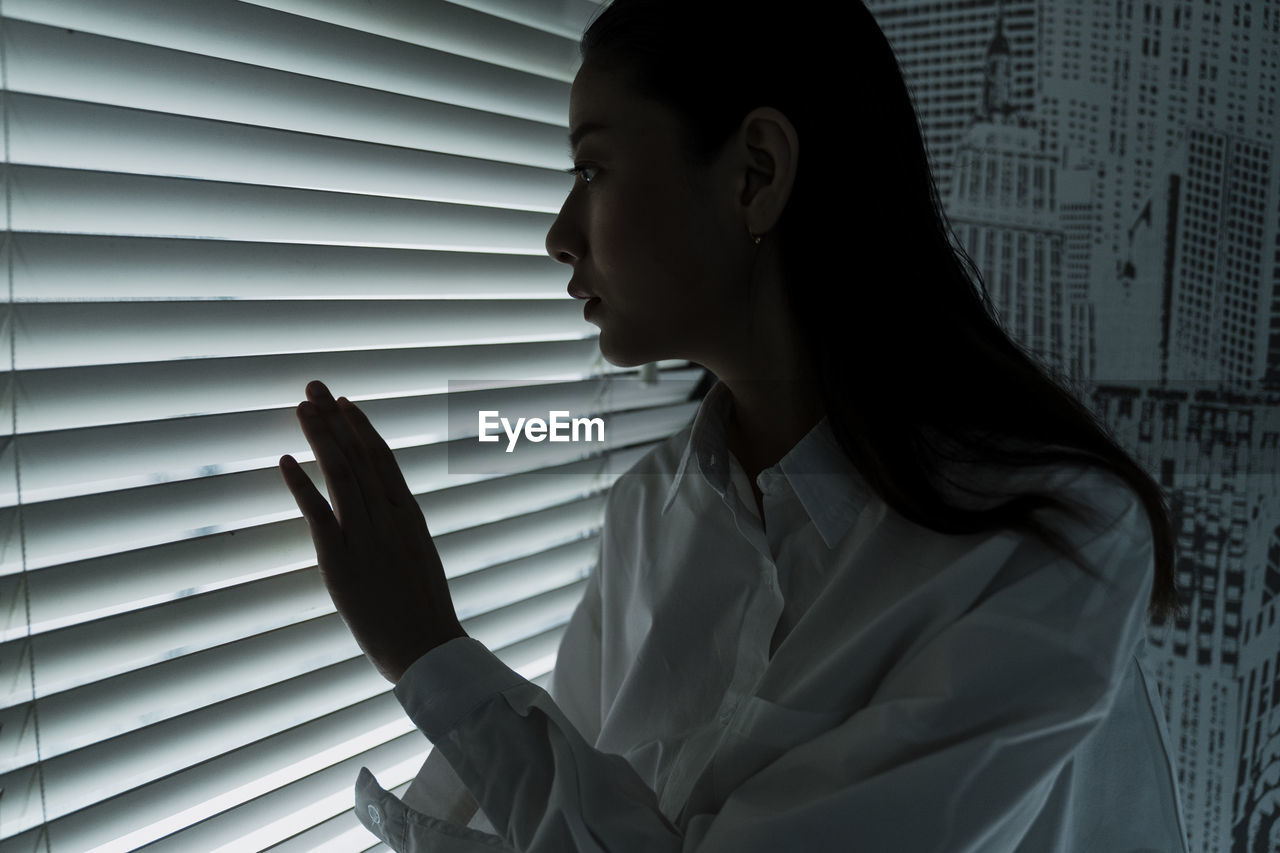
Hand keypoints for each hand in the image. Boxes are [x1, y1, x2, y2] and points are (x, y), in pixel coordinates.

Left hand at [279, 379, 466, 683]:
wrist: (426, 647)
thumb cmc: (424, 612)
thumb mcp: (419, 560)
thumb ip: (400, 534)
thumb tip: (386, 520)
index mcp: (410, 516)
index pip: (384, 459)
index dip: (362, 428)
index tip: (346, 403)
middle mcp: (389, 518)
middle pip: (359, 456)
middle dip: (335, 419)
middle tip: (315, 388)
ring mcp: (365, 537)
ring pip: (341, 474)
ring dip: (319, 438)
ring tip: (301, 409)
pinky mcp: (340, 560)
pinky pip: (319, 514)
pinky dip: (301, 484)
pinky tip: (285, 459)